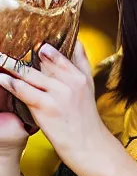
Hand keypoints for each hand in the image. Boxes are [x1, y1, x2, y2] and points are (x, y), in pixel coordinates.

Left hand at [0, 42, 112, 175]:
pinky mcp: (47, 107)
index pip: (64, 50)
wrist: (88, 144)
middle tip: (8, 41)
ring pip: (30, 72)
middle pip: (44, 58)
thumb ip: (81, 65)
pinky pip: (23, 90)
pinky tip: (1, 78)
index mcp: (81, 75)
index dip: (48, 40)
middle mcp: (71, 81)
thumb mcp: (88, 88)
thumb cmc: (84, 118)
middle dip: (25, 50)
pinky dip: (9, 83)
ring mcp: (60, 93)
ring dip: (10, 65)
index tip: (33, 31)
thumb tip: (75, 42)